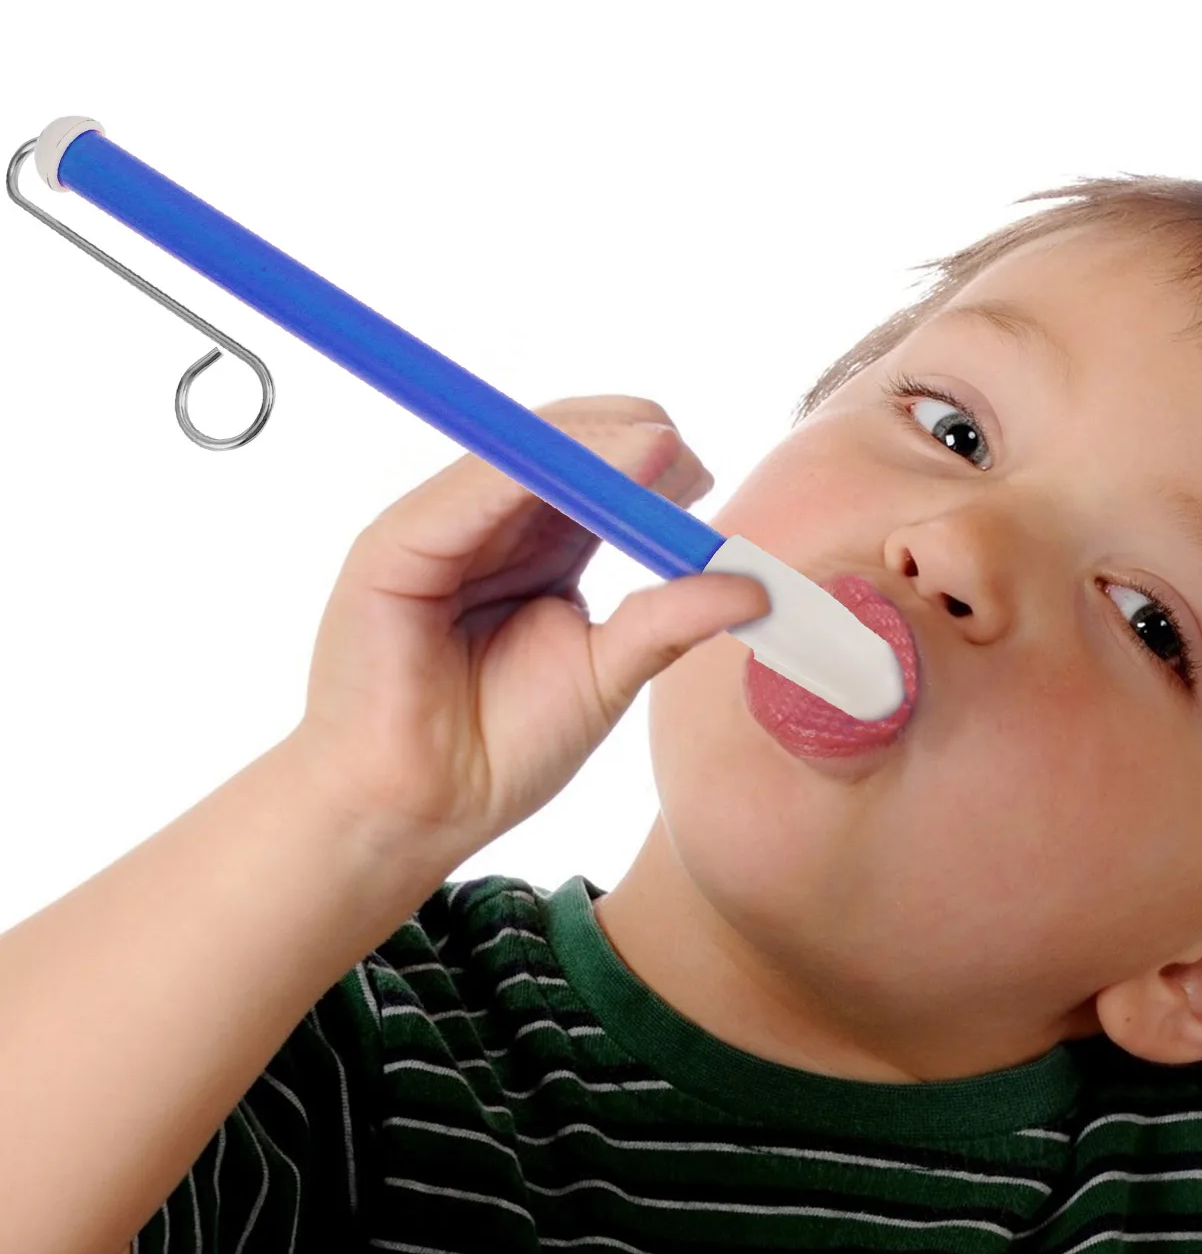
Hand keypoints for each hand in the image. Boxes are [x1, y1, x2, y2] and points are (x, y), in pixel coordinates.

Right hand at [287, 396, 769, 865]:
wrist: (418, 813)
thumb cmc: (500, 750)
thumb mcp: (606, 674)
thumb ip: (667, 621)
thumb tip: (754, 586)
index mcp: (538, 547)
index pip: (595, 474)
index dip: (649, 463)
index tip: (704, 480)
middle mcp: (488, 524)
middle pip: (561, 444)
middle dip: (631, 441)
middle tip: (688, 466)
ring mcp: (437, 527)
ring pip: (521, 449)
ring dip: (596, 443)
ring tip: (660, 452)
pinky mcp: (395, 545)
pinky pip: (472, 488)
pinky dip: (535, 468)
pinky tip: (594, 470)